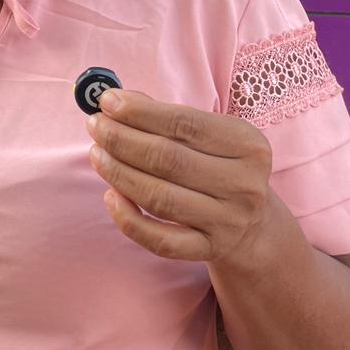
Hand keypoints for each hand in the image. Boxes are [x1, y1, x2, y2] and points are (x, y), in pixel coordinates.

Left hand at [85, 89, 272, 263]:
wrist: (254, 225)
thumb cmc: (218, 166)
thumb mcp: (208, 136)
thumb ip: (165, 116)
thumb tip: (117, 100)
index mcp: (247, 145)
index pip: (185, 123)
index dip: (140, 112)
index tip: (106, 102)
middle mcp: (243, 184)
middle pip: (168, 159)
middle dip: (121, 139)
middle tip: (95, 126)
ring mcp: (228, 221)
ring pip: (160, 198)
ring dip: (119, 173)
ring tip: (96, 154)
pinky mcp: (209, 249)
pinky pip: (161, 241)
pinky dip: (129, 220)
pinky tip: (110, 196)